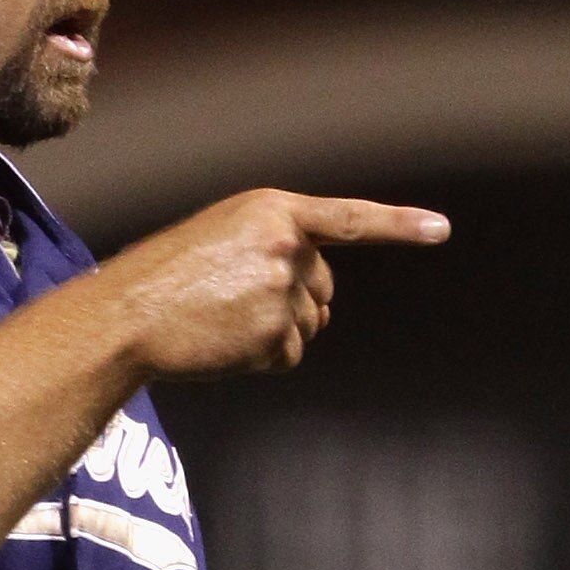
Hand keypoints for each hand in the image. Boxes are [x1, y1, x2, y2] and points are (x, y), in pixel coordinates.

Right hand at [103, 187, 448, 381]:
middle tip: (236, 307)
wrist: (129, 313)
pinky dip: (262, 360)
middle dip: (295, 305)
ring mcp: (282, 288)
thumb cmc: (168, 277)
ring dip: (274, 335)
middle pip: (323, 289)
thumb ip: (276, 248)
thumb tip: (320, 302)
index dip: (400, 225)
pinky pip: (289, 356)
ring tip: (223, 324)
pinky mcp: (274, 331)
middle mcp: (286, 244)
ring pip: (307, 326)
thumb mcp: (224, 236)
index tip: (440, 230)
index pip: (351, 219)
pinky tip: (224, 345)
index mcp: (273, 210)